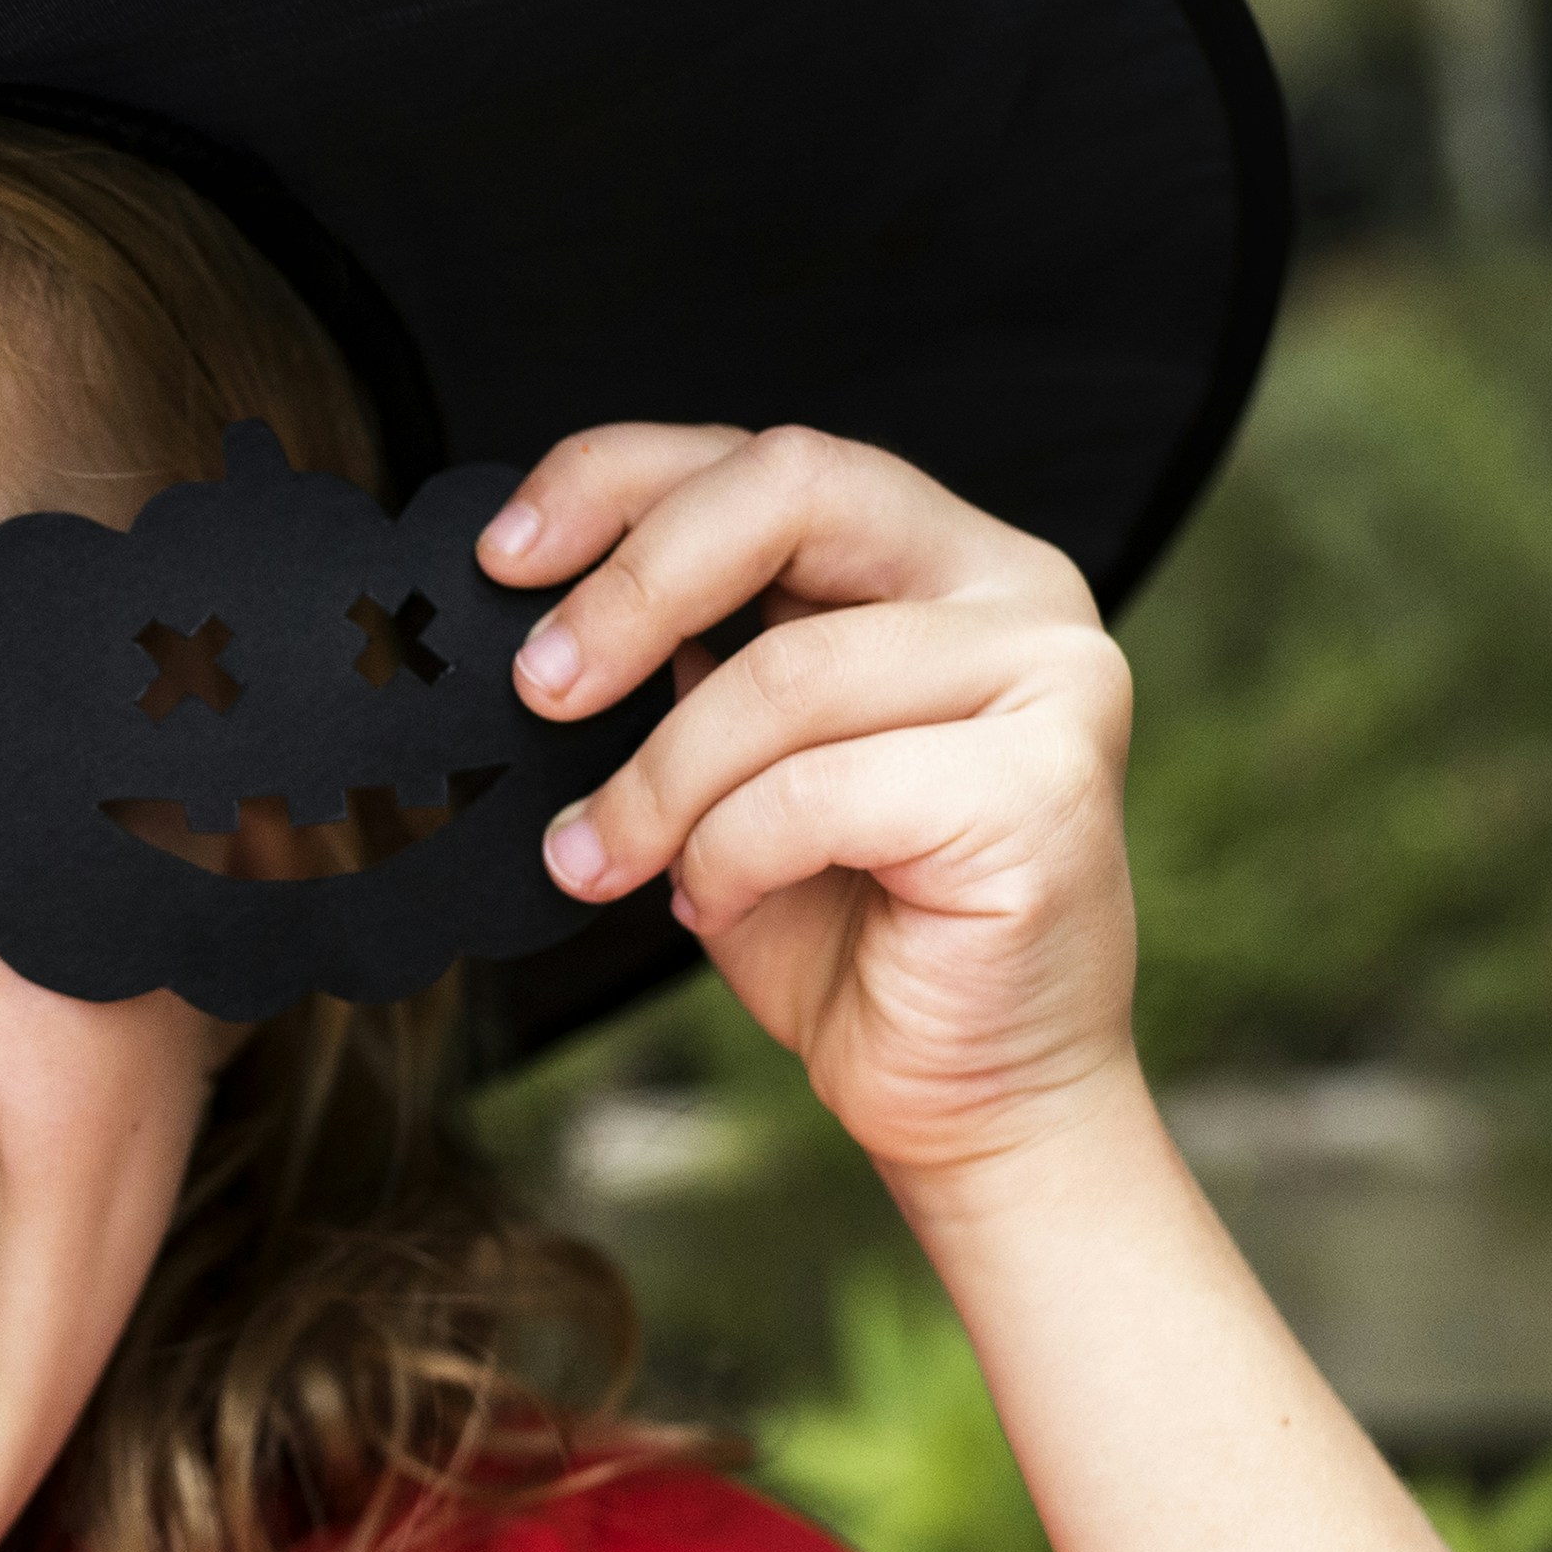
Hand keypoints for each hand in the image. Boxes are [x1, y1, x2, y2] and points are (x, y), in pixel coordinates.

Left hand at [482, 426, 1139, 1188]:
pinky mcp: (1047, 787)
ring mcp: (1052, 675)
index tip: (500, 559)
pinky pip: (816, 791)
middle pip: (792, 490)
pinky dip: (728, 855)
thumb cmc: (849, 935)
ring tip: (601, 859)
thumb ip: (684, 673)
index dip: (618, 482)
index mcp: (936, 560)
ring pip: (785, 673)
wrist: (967, 1093)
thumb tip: (537, 621)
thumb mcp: (729, 775)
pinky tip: (714, 903)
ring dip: (657, 782)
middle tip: (538, 691)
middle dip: (631, 588)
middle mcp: (1011, 586)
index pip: (766, 458)